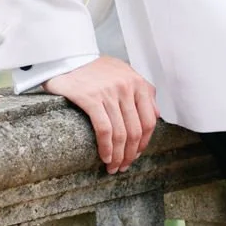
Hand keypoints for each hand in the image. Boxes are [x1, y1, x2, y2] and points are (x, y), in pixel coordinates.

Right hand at [44, 56, 158, 172]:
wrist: (67, 57)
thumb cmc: (96, 69)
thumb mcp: (124, 73)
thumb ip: (143, 91)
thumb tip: (157, 114)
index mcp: (137, 83)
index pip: (149, 120)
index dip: (144, 142)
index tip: (136, 154)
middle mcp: (126, 87)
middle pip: (135, 131)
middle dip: (130, 154)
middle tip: (123, 166)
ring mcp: (109, 93)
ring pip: (121, 133)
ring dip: (118, 156)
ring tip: (113, 167)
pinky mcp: (90, 98)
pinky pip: (104, 130)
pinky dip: (106, 148)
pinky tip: (105, 157)